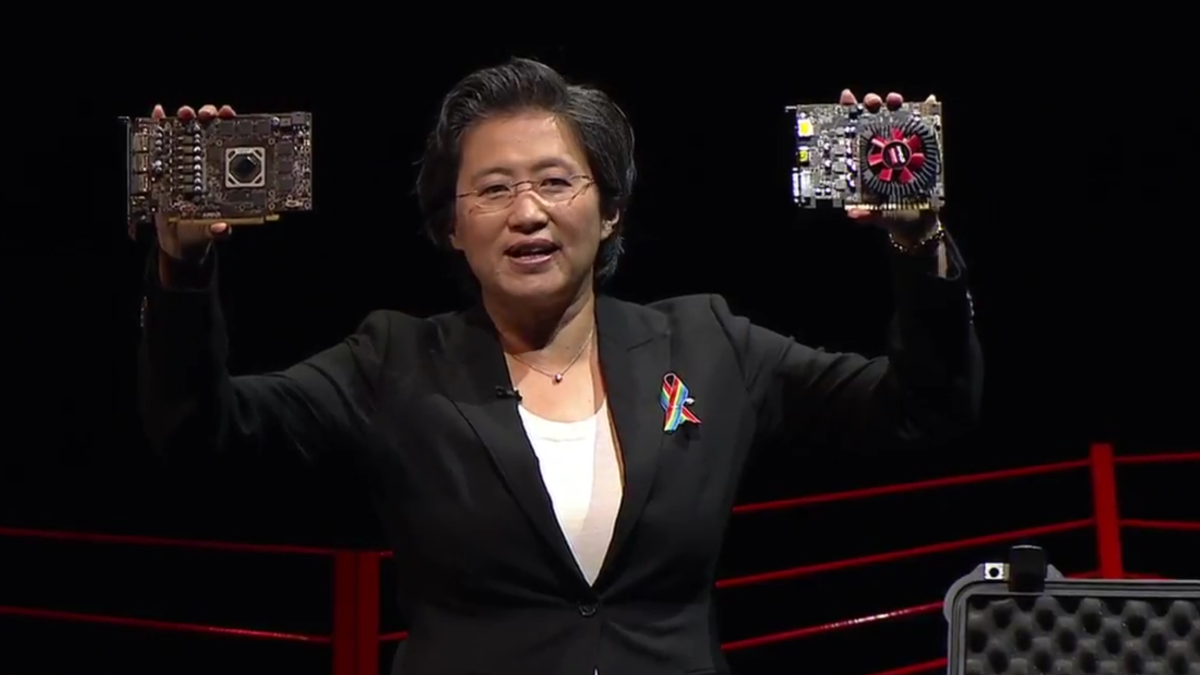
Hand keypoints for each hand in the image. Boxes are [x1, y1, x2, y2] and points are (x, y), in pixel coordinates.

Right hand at [150, 103, 236, 260]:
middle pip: (208, 130)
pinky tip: (157, 113)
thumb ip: (218, 231)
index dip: (231, 125)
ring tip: (185, 114)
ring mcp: (183, 162)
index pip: (230, 142)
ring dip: (186, 117)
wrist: (178, 240)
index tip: (229, 115)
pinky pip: (160, 141)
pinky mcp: (163, 166)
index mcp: (222, 173)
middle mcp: (204, 163)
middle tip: (206, 114)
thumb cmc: (202, 230)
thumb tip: (221, 228)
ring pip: (185, 132)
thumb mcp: (213, 231)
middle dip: (208, 115)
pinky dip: (157, 124)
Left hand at [837, 89, 938, 241]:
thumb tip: (853, 214)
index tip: (847, 98)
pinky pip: (923, 128)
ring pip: (896, 119)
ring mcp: (900, 148)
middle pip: (873, 119)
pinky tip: (929, 101)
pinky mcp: (919, 150)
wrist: (918, 223)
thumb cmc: (891, 215)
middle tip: (873, 102)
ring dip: (895, 104)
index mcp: (864, 161)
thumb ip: (866, 215)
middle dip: (872, 104)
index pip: (852, 131)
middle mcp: (881, 150)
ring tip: (895, 100)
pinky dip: (927, 111)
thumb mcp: (876, 215)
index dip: (848, 112)